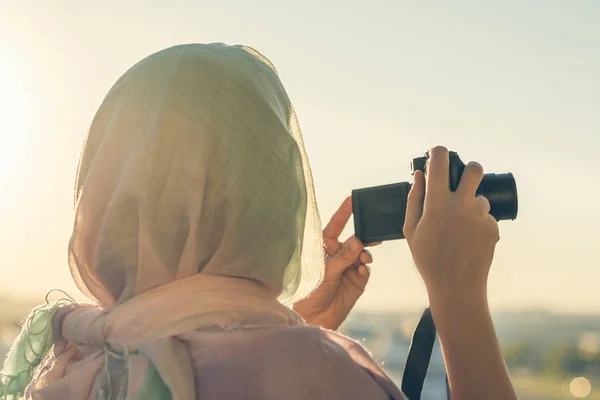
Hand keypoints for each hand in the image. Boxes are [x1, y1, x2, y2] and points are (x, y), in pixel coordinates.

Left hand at [293, 197, 377, 329]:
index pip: (335, 226)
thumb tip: (357, 241)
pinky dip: (365, 269)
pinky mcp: (358, 280)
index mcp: (324, 247)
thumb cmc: (309, 291)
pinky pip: (365, 269)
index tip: (353, 198)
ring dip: (365, 254)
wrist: (315, 317)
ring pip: (363, 253)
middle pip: (354, 238)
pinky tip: (361, 272)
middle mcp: (337, 254)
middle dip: (364, 235)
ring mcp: (348, 267)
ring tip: (364, 260)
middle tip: (374, 233)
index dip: (344, 212)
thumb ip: (342, 257)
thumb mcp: (324, 272)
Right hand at [403, 146, 515, 399]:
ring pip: (479, 196)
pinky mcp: (493, 227)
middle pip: (474, 169)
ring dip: (470, 203)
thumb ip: (414, 199)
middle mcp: (461, 204)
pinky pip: (485, 215)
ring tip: (459, 227)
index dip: (438, 152)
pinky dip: (477, 222)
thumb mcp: (411, 230)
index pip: (440, 161)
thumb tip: (418, 174)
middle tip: (462, 179)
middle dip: (468, 169)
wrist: (457, 287)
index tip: (437, 154)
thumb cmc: (428, 259)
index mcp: (437, 203)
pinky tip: (467, 240)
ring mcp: (480, 215)